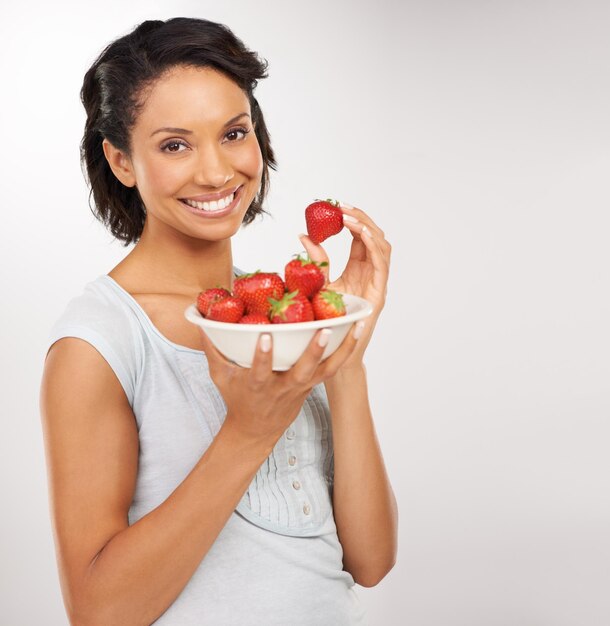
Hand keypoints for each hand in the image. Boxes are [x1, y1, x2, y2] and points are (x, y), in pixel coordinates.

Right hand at [198, 323, 363, 444]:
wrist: (257, 430)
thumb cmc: (238, 398)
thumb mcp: (220, 377)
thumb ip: (213, 348)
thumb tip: (201, 319)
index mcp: (259, 385)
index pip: (260, 371)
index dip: (263, 355)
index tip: (265, 335)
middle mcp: (283, 387)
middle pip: (302, 371)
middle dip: (313, 352)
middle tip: (324, 329)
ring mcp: (302, 387)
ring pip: (326, 370)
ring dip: (342, 349)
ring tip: (357, 326)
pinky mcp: (314, 385)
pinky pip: (334, 369)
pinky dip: (347, 351)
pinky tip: (358, 332)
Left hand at [299, 201, 390, 367]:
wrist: (331, 351)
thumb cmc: (326, 321)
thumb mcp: (318, 284)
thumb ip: (316, 261)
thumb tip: (302, 235)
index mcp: (358, 268)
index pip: (360, 236)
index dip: (351, 219)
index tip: (334, 207)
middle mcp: (370, 272)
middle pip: (373, 236)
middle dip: (360, 218)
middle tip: (340, 207)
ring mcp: (377, 282)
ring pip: (382, 245)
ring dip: (367, 228)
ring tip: (349, 217)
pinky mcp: (379, 292)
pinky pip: (382, 263)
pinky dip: (374, 246)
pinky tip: (361, 234)